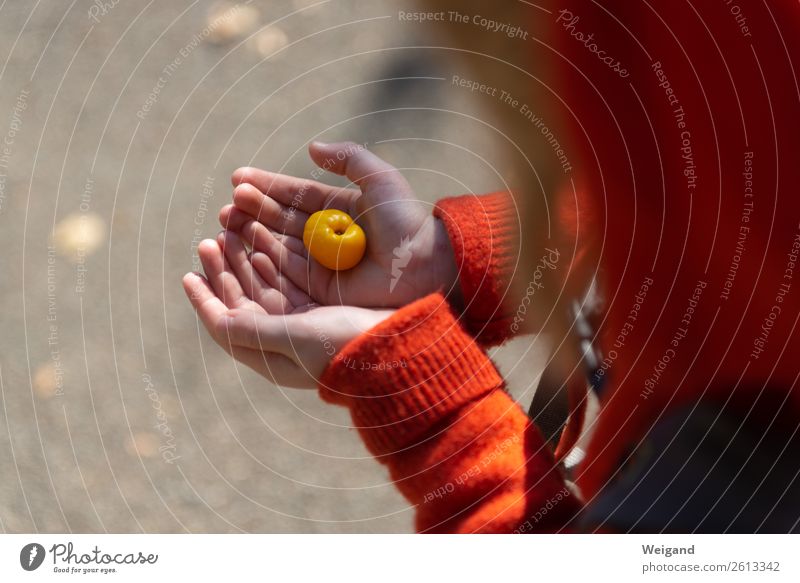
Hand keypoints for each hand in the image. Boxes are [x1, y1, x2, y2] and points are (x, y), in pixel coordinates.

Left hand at [183, 231, 392, 388]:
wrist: (394, 348)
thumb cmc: (343, 347)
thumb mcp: (294, 338)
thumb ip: (253, 330)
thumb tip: (216, 320)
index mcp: (269, 355)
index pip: (225, 325)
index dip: (203, 300)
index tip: (188, 274)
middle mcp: (281, 340)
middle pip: (242, 300)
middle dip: (224, 270)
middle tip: (211, 239)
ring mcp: (302, 324)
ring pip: (263, 287)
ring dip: (246, 261)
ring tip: (233, 232)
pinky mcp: (321, 308)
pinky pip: (287, 281)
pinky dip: (273, 261)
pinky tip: (263, 243)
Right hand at [218, 141, 461, 307]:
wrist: (423, 264)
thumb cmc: (404, 219)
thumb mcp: (378, 178)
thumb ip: (348, 158)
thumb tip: (312, 148)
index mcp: (340, 209)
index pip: (296, 195)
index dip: (268, 186)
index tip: (239, 177)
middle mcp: (328, 235)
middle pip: (282, 220)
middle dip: (254, 210)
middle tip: (230, 201)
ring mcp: (324, 262)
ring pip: (279, 244)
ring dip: (252, 231)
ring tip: (228, 219)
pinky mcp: (322, 288)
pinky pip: (288, 271)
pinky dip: (265, 257)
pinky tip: (246, 243)